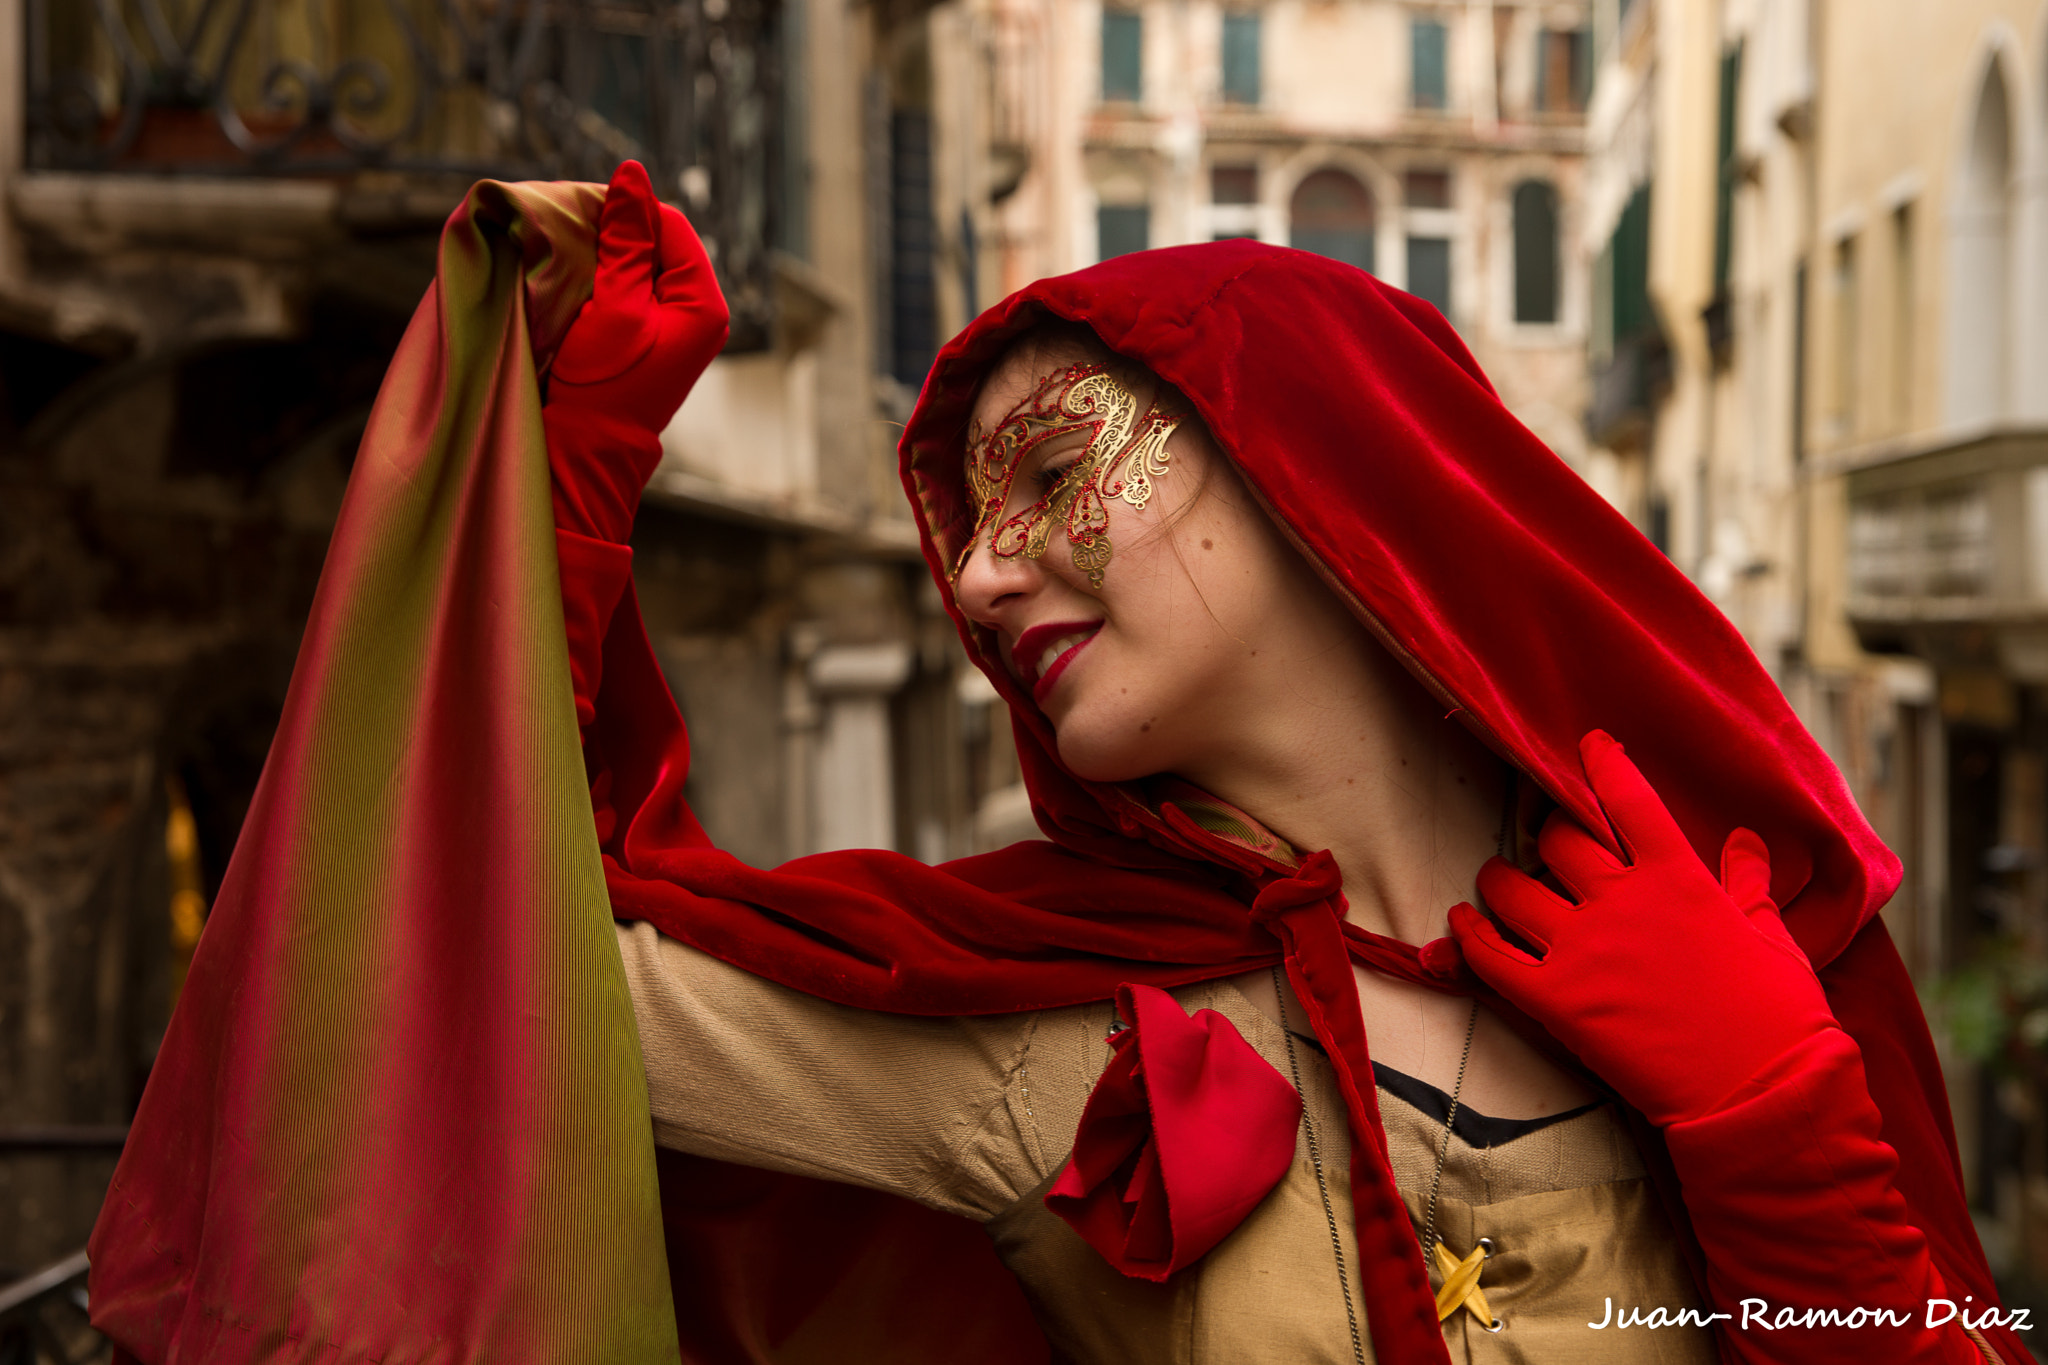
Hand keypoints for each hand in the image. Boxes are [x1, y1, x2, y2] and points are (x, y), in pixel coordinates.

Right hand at [551, 159, 728, 431]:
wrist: (587, 446)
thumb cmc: (603, 380)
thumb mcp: (614, 304)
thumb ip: (626, 240)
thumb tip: (632, 175)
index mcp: (704, 302)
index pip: (672, 225)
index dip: (628, 210)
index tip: (579, 210)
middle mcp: (698, 311)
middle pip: (659, 242)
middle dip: (616, 231)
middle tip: (569, 229)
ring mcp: (676, 325)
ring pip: (642, 264)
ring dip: (606, 253)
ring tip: (569, 251)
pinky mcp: (651, 335)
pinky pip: (632, 288)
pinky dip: (605, 277)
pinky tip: (578, 277)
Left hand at [1448, 730, 1837, 1127]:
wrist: (1761, 1091)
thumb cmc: (1779, 1016)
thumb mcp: (1773, 936)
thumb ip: (1749, 883)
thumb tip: (1746, 842)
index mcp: (1679, 877)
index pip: (1629, 800)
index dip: (1604, 766)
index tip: (1590, 745)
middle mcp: (1621, 900)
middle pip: (1558, 841)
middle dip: (1547, 834)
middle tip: (1543, 838)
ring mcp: (1583, 949)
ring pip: (1511, 890)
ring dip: (1498, 880)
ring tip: (1496, 878)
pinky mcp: (1556, 1001)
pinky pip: (1491, 958)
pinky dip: (1469, 938)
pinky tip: (1462, 924)